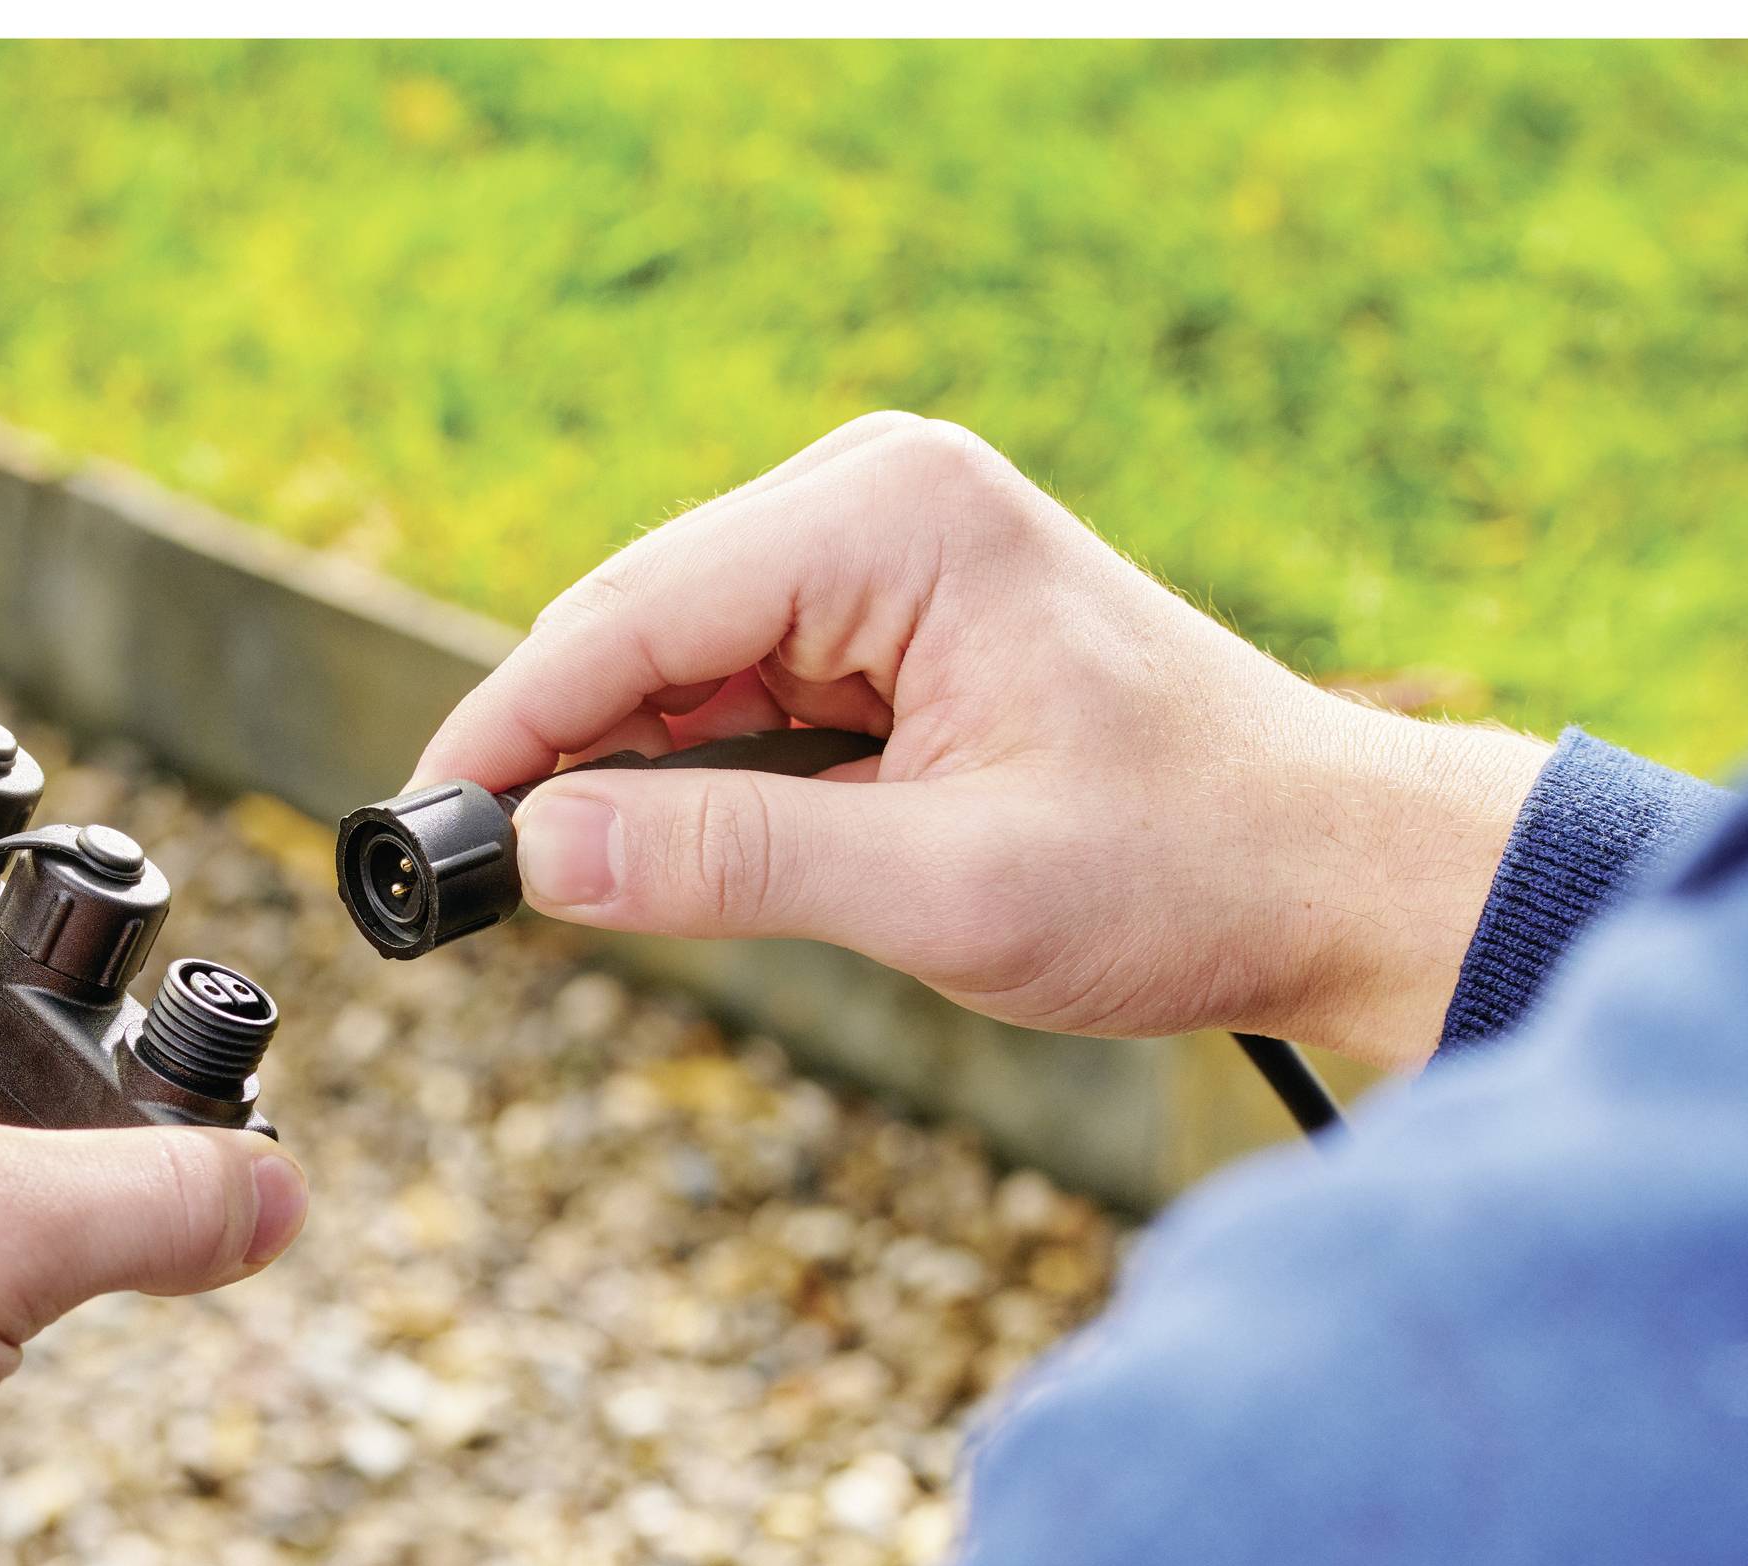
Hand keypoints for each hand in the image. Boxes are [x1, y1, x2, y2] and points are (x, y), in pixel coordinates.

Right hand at [413, 414, 1549, 1071]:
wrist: (1331, 871)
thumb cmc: (1184, 868)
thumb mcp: (944, 888)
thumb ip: (731, 861)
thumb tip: (538, 851)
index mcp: (892, 516)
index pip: (632, 613)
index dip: (506, 726)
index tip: (415, 827)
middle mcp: (876, 496)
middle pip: (634, 621)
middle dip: (546, 747)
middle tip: (457, 882)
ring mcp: (881, 546)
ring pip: (670, 656)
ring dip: (614, 763)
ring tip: (545, 879)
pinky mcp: (886, 610)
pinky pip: (733, 681)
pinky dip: (682, 764)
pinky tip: (655, 844)